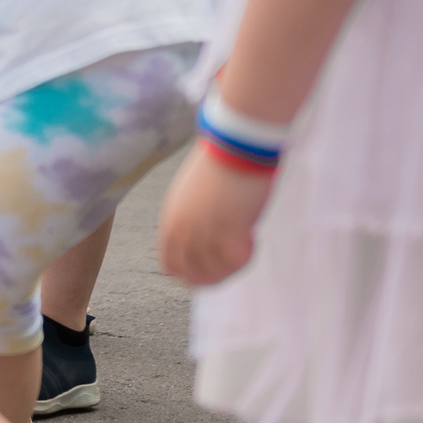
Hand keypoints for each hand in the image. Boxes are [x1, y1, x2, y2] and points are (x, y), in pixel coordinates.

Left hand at [156, 143, 270, 285]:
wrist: (234, 146)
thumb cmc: (219, 163)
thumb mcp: (192, 194)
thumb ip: (192, 218)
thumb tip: (204, 237)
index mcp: (170, 220)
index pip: (170, 264)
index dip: (190, 273)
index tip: (211, 270)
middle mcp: (182, 231)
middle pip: (191, 275)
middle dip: (214, 276)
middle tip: (233, 261)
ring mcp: (203, 233)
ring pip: (215, 273)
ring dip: (231, 265)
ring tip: (244, 241)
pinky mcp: (226, 232)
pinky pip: (236, 262)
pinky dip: (247, 256)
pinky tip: (252, 235)